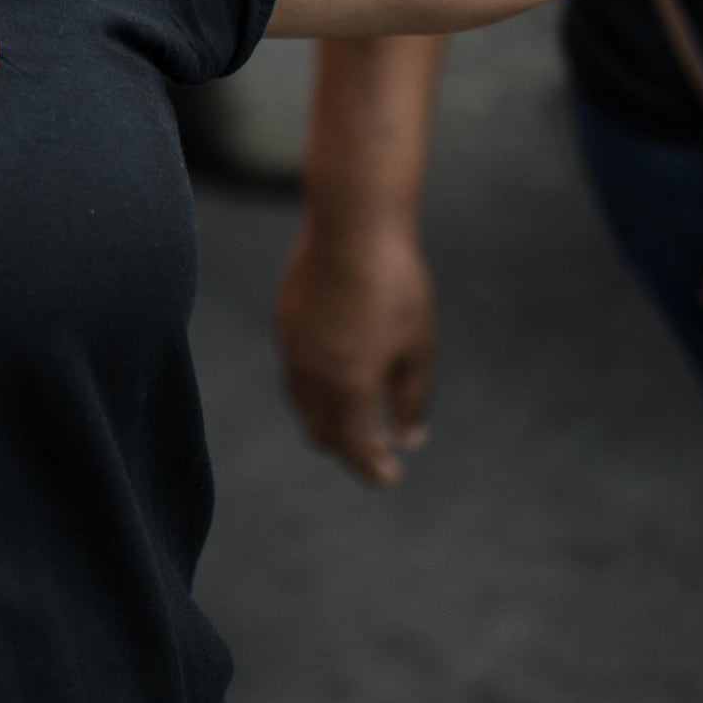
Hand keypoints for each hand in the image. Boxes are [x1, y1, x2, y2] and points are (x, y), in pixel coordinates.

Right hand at [277, 214, 437, 487]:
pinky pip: (295, 372)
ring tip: (359, 413)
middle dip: (348, 449)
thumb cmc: (395, 285)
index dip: (374, 469)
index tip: (392, 477)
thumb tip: (411, 439)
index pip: (355, 448)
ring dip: (328, 418)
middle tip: (378, 450)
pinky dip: (316, 387)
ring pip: (302, 404)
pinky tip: (339, 371)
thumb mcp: (417, 347)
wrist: (352, 226)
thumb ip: (411, 398)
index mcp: (347, 386)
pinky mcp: (284, 323)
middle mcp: (311, 375)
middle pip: (320, 433)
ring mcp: (291, 348)